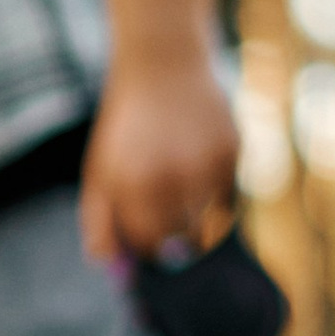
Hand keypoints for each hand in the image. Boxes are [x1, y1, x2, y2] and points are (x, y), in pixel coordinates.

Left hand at [80, 0, 237, 261]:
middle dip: (173, 235)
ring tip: (176, 172)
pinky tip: (196, 156)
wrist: (163, 62)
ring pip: (210, 223)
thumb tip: (116, 273)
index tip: (146, 238)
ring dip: (194, 212)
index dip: (148, 248)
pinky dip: (214, 189)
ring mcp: (208, 166)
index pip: (151, 248)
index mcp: (135, 187)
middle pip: (183, 243)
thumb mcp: (101, 172)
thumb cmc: (127, 126)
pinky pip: (228, 195)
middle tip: (163, 208)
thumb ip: (102, 225)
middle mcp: (175, 180)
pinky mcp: (233, 152)